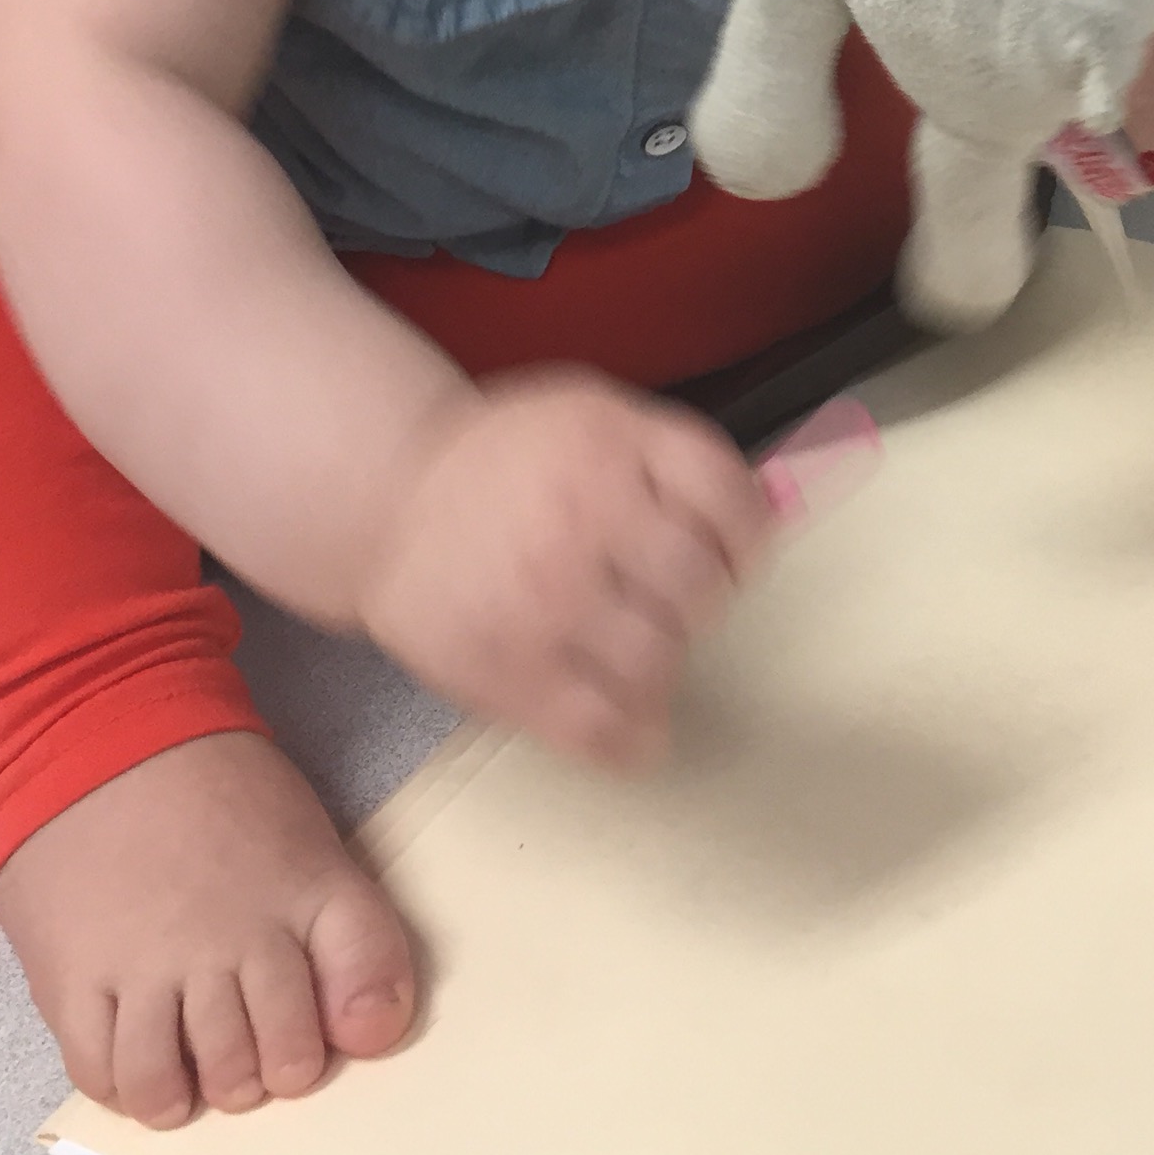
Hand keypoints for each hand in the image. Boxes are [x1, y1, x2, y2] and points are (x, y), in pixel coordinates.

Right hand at [359, 369, 772, 767]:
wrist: (388, 500)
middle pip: (701, 588)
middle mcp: (581, 516)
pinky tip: (642, 732)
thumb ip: (670, 455)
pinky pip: (600, 727)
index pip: (729, 499)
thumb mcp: (592, 413)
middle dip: (702, 603)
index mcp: (610, 443)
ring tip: (644, 656)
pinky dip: (636, 740)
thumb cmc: (507, 458)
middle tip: (673, 604)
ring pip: (659, 662)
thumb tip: (766, 514)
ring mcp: (544, 600)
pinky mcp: (508, 671)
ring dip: (667, 667)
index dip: (749, 537)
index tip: (737, 557)